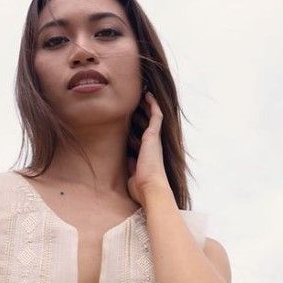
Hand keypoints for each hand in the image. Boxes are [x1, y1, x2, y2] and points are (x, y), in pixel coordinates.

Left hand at [127, 90, 171, 205]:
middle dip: (140, 113)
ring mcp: (155, 140)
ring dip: (145, 106)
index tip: (129, 119)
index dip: (136, 127)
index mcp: (146, 155)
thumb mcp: (131, 175)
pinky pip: (156, 115)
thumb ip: (129, 166)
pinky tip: (147, 94)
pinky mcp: (155, 135)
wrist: (150, 188)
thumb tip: (126, 160)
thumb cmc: (141, 188)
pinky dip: (152, 104)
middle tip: (133, 102)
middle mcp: (152, 146)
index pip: (140, 137)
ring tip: (140, 94)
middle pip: (147, 124)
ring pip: (151, 117)